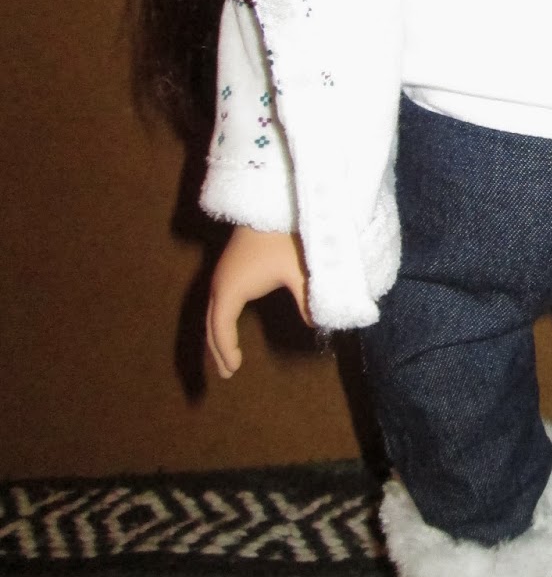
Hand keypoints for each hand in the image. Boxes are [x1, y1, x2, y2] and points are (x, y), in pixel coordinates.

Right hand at [207, 227, 309, 378]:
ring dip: (216, 335)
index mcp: (231, 288)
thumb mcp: (300, 272)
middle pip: (211, 323)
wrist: (272, 202)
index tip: (234, 370)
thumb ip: (306, 300)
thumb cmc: (285, 237)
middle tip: (227, 373)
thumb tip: (316, 325)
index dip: (225, 350)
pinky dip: (219, 319)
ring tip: (227, 357)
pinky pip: (217, 301)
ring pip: (212, 312)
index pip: (220, 328)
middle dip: (216, 349)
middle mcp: (220, 282)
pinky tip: (230, 326)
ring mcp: (222, 273)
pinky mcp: (229, 267)